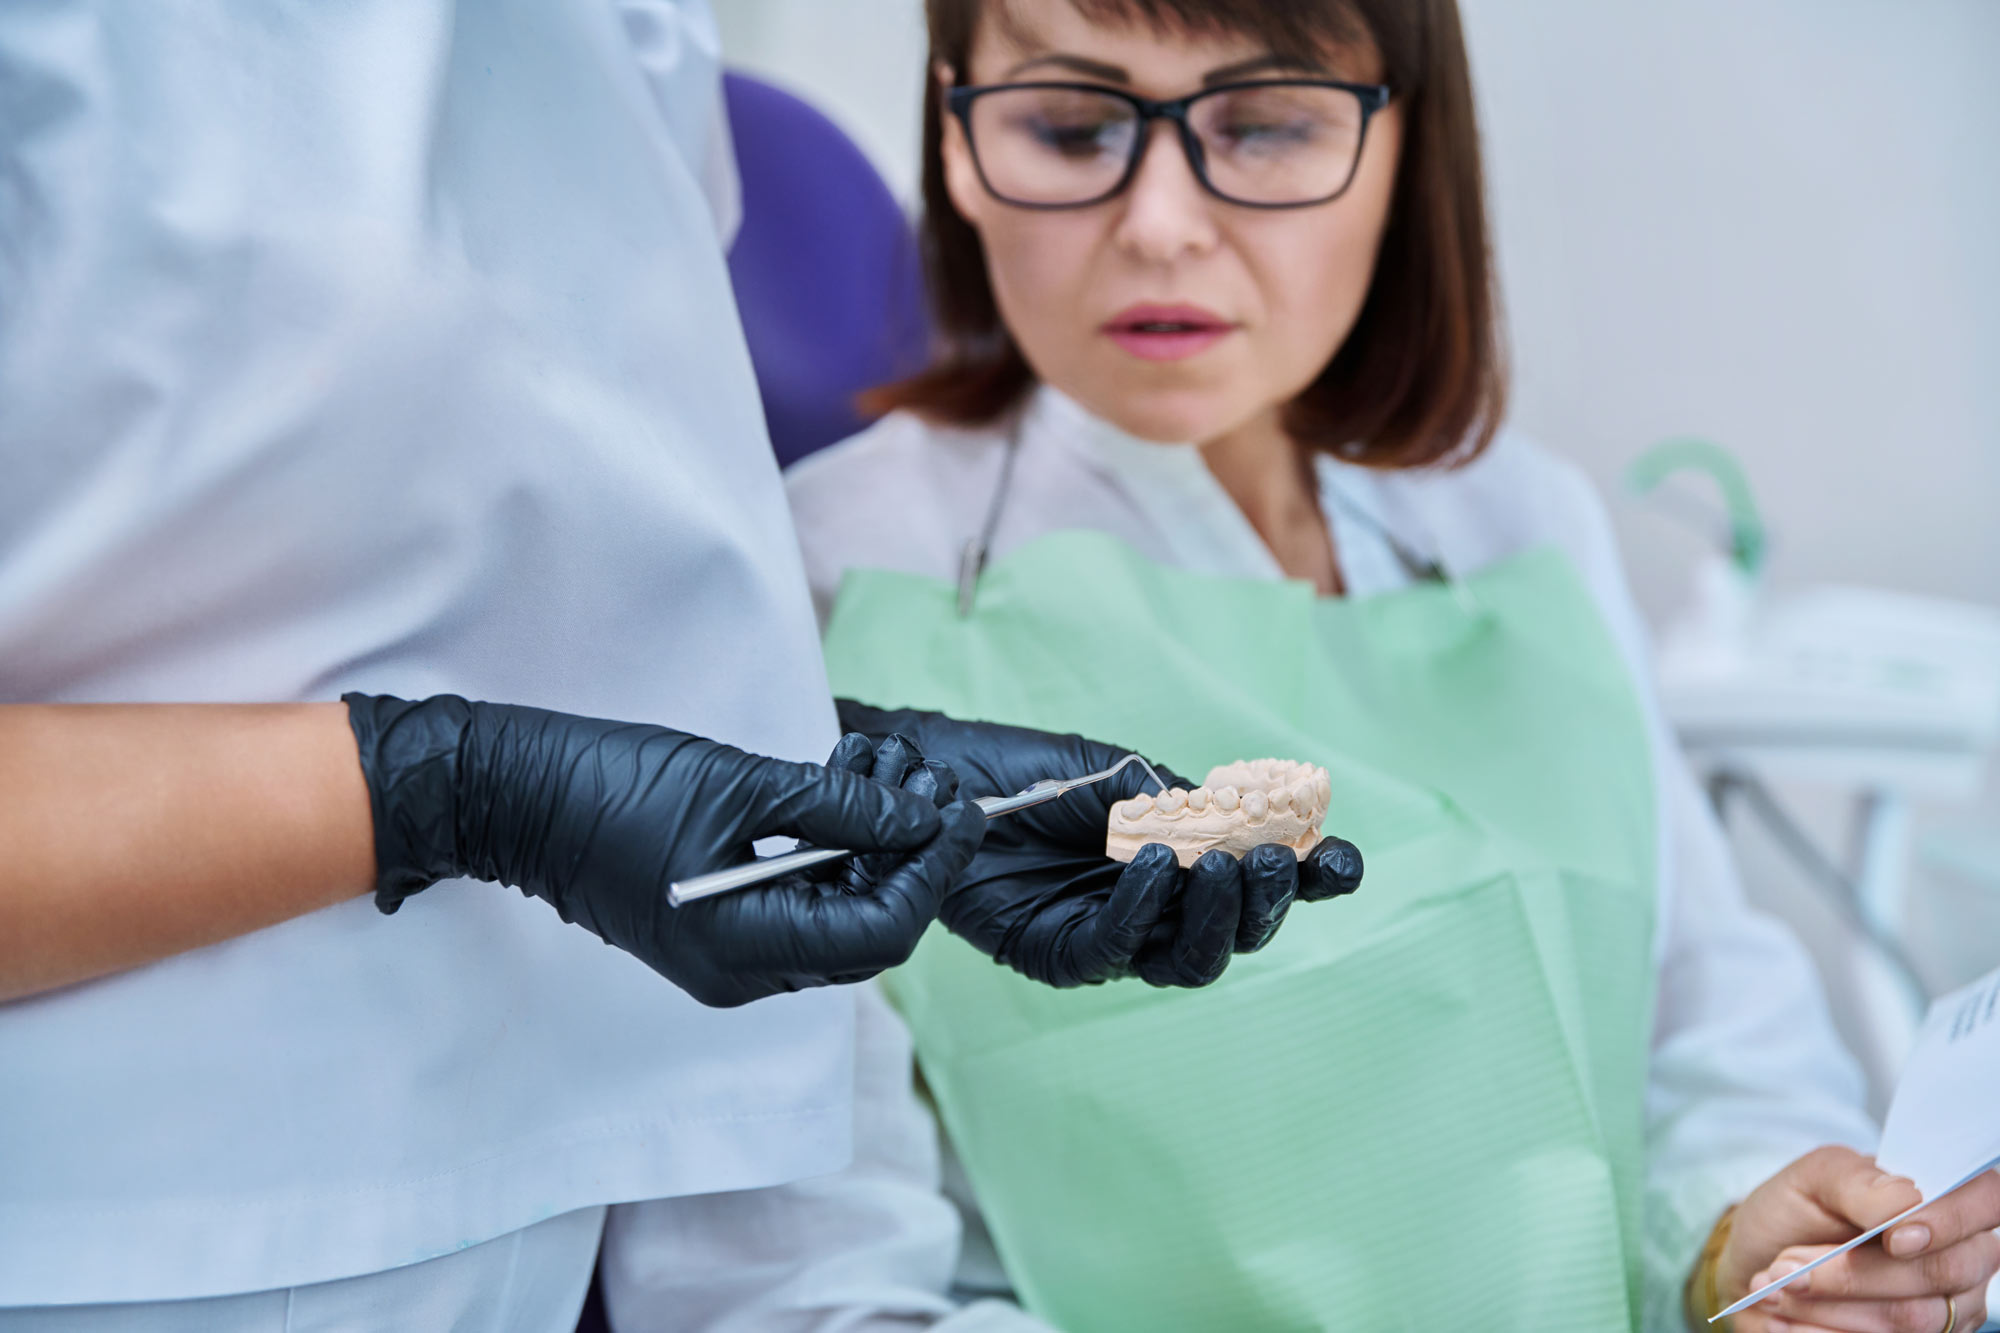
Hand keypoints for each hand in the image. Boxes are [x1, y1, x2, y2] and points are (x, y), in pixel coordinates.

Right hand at [343, 693, 984, 1006]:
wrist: (515, 796)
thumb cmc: (615, 786)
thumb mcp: (744, 785)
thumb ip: (842, 807)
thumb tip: (926, 818)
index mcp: (745, 948)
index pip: (879, 933)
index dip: (930, 873)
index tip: (962, 812)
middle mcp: (741, 973)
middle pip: (867, 935)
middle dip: (910, 860)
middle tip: (935, 787)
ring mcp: (726, 958)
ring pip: (837, 919)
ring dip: (875, 850)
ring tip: (887, 770)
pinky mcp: (716, 930)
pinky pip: (799, 907)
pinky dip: (833, 856)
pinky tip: (847, 792)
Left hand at [833, 702, 1363, 988]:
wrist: (930, 777)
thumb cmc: (1018, 769)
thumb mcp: (1112, 773)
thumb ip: (1180, 807)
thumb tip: (1257, 827)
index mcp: (1180, 854)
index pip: (1259, 878)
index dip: (1308, 877)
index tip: (1344, 863)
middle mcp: (1154, 905)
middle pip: (1236, 932)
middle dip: (1267, 900)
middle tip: (1273, 862)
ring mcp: (1109, 936)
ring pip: (1188, 958)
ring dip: (1216, 917)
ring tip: (1222, 868)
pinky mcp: (1058, 956)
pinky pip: (1115, 952)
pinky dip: (1139, 910)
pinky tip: (1149, 867)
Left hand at [1707, 1147, 1999, 1332]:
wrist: (1762, 1260)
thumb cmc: (1798, 1211)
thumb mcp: (1814, 1178)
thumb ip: (1859, 1182)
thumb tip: (1907, 1200)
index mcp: (1945, 1202)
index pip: (1986, 1201)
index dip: (1951, 1222)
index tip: (1894, 1238)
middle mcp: (1960, 1259)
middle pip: (1941, 1273)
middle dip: (1856, 1274)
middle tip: (1789, 1265)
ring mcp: (1945, 1310)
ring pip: (1911, 1320)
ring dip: (1831, 1305)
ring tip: (1778, 1286)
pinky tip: (1785, 1318)